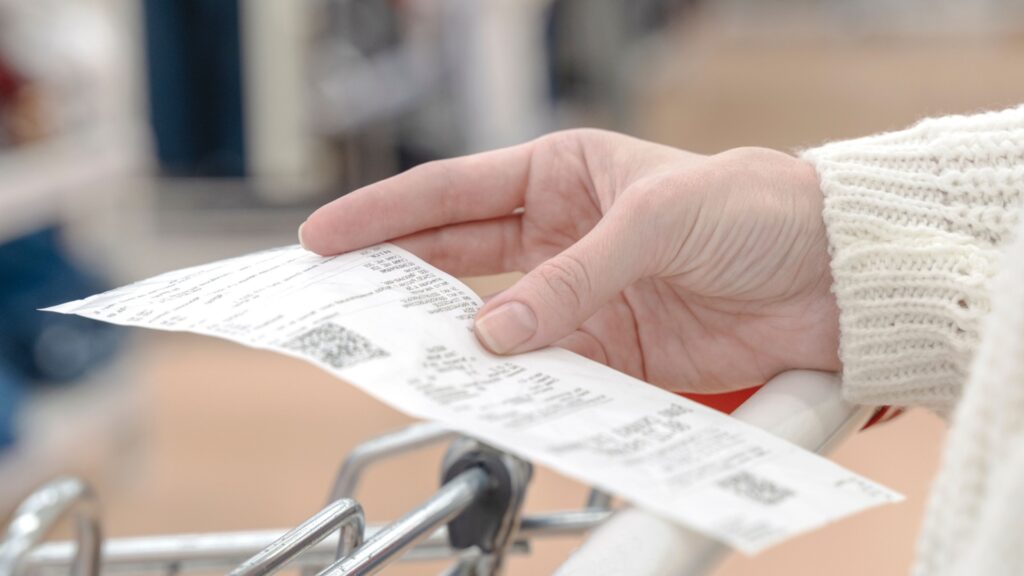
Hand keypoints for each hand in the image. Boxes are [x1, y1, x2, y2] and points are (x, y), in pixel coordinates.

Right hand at [299, 129, 839, 393]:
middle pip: (455, 257)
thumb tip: (496, 332)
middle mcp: (563, 235)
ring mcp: (581, 295)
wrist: (833, 274)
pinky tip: (488, 390)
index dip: (384, 213)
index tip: (326, 236)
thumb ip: (573, 278)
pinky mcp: (611, 349)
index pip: (454, 193)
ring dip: (456, 340)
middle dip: (395, 276)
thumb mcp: (655, 219)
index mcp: (564, 175)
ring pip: (496, 321)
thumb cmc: (754, 207)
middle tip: (336, 300)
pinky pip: (548, 367)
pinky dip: (518, 382)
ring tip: (401, 355)